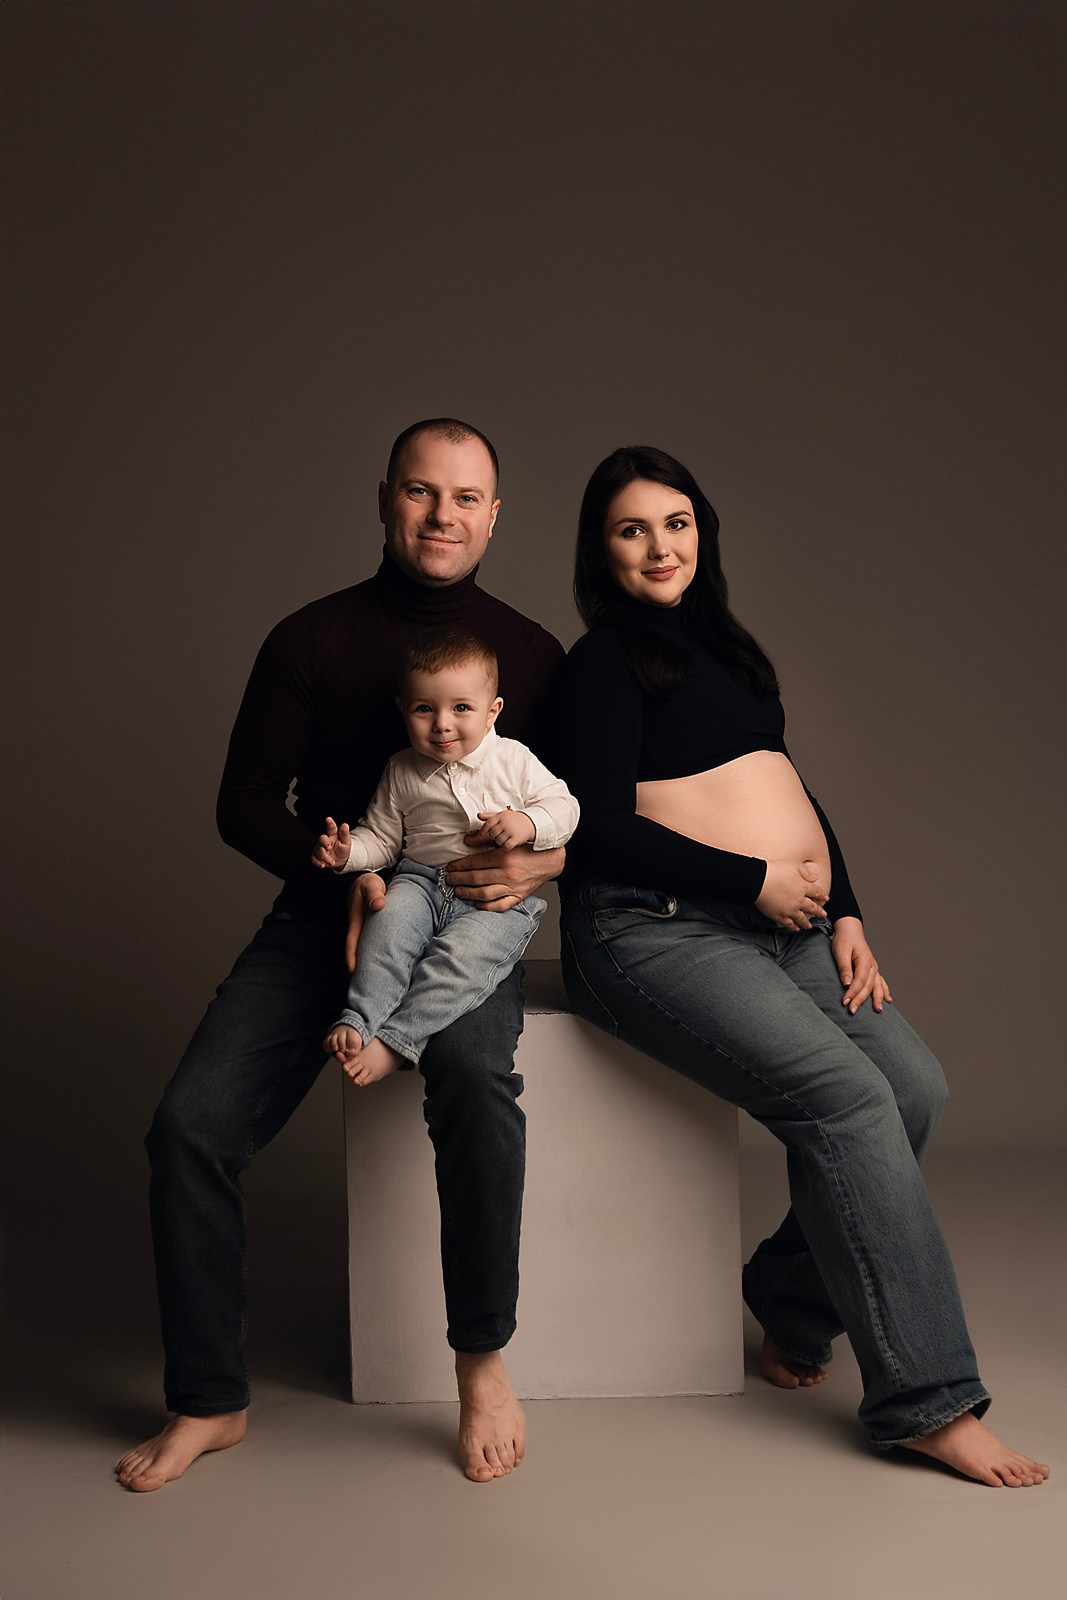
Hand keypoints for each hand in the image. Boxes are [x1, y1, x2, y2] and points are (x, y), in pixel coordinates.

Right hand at [312, 816, 352, 869]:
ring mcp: (319, 848)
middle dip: (324, 843)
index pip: (331, 828)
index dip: (330, 823)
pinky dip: (317, 862)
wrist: (340, 861)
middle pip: (321, 839)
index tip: (328, 819)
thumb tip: (345, 825)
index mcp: (333, 835)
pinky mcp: (316, 856)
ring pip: (318, 851)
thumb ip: (345, 834)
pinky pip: (313, 858)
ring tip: (332, 862)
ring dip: (325, 857)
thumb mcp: (346, 842)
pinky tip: (322, 865)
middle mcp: (325, 840)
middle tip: (329, 847)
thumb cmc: (343, 849)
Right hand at [344, 872, 386, 972]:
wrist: (368, 883)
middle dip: (362, 967)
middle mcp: (360, 929)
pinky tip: (391, 963)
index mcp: (356, 921)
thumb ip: (374, 893)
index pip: (352, 941)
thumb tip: (379, 905)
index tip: (352, 970)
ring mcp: (367, 931)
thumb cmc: (368, 884)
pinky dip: (380, 953)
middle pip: (359, 951)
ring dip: (371, 962)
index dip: (351, 956)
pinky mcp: (374, 931)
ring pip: (368, 949)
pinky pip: (376, 944)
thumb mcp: (370, 885)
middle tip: (367, 985)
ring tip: (381, 980)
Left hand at [446, 842, 564, 910]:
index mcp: (504, 856)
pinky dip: (486, 906)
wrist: (550, 860)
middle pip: (476, 879)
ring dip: (468, 893)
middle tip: (449, 879)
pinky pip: (499, 905)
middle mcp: (508, 873)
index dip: (459, 866)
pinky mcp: (519, 897)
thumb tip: (468, 842)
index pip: (475, 863)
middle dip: (459, 879)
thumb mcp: (509, 841)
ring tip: (458, 891)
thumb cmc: (528, 849)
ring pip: (484, 894)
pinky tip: (477, 903)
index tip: (450, 867)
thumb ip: (489, 842)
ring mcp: (514, 887)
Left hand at [468, 809, 536, 849]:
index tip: (482, 834)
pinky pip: (506, 846)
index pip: (488, 824)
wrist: (530, 822)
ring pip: (498, 841)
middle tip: (500, 835)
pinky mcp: (516, 838)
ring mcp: (511, 830)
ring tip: (505, 838)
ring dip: (500, 842)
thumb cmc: (514, 819)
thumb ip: (489, 816)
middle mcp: (505, 823)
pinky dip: (506, 846)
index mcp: (500, 816)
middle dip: (494, 836)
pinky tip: (509, 843)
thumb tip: (478, 815)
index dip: (483, 830)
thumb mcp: (502, 815)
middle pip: (492, 834)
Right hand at [755, 858, 828, 930]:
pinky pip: (789, 924)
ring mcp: (789, 910)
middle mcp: (799, 900)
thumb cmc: (774, 870)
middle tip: (823, 915)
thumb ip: (806, 872)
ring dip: (806, 922)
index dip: (822, 896)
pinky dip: (793, 927)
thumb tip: (816, 877)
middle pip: (811, 907)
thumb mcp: (793, 866)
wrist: (758, 880)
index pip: (816, 892)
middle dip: (818, 912)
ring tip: (809, 925)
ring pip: (801, 918)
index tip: (826, 899)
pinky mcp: (779, 916)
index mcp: (803, 887)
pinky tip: (795, 928)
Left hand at [832, 916, 892, 1013]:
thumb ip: (844, 967)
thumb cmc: (844, 940)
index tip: (844, 1002)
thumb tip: (846, 983)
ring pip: (877, 986)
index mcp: (865, 961)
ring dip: (877, 999)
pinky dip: (885, 991)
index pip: (859, 981)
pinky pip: (881, 982)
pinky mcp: (873, 970)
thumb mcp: (841, 951)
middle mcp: (872, 966)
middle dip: (860, 1000)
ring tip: (878, 1010)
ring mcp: (874, 968)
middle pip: (868, 986)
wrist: (850, 930)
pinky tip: (888, 1000)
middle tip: (852, 1011)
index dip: (852, 992)